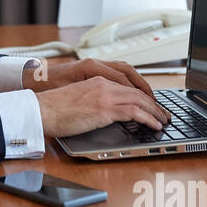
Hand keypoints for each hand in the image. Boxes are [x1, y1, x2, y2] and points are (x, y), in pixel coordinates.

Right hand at [33, 76, 170, 139]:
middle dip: (154, 104)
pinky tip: (154, 126)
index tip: (151, 106)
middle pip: (138, 92)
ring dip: (155, 112)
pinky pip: (134, 112)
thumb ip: (94, 101)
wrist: (42, 110)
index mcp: (97, 81)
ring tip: (163, 121)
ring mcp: (105, 96)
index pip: (127, 87)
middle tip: (163, 114)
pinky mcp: (105, 109)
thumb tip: (105, 114)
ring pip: (140, 101)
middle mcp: (104, 85)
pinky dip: (148, 119)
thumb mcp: (78, 99)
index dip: (143, 97)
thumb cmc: (54, 109)